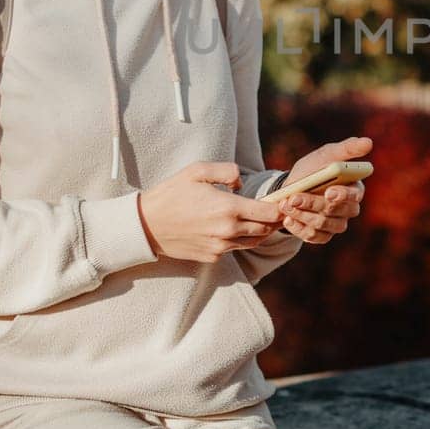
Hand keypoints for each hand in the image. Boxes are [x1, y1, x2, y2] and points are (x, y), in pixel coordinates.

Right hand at [136, 161, 283, 263]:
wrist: (146, 225)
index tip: (283, 201)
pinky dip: (239, 239)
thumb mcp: (197, 171)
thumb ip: (227, 171)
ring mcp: (220, 247)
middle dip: (274, 220)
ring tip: (258, 218)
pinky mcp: (212, 257)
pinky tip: (232, 228)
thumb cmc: (172, 194)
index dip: (281, 207)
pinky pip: (235, 249)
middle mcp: (228, 231)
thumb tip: (242, 183)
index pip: (269, 212)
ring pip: (254, 241)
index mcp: (228, 208)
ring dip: (260, 231)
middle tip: (275, 209)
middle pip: (266, 229)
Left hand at [274, 136, 371, 245]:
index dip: (343, 195)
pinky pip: (314, 237)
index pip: (355, 195)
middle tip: (293, 198)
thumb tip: (368, 142)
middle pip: (335, 211)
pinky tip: (287, 219)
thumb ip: (347, 149)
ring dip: (302, 214)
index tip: (329, 192)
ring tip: (286, 205)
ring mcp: (336, 224)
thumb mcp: (326, 155)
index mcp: (354, 188)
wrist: (291, 188)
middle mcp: (349, 209)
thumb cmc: (313, 169)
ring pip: (323, 224)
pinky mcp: (323, 235)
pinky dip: (299, 228)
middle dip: (312, 204)